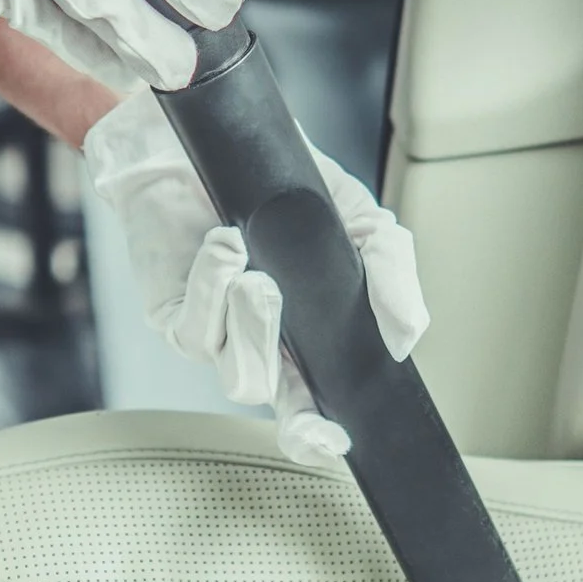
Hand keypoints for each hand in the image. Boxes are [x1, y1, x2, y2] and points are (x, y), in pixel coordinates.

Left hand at [83, 88, 427, 469]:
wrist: (209, 144)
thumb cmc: (282, 187)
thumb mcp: (359, 219)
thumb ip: (392, 270)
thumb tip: (408, 333)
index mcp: (311, 335)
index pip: (325, 399)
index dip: (330, 431)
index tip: (343, 437)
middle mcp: (265, 345)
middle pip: (284, 415)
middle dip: (302, 429)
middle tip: (312, 424)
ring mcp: (219, 334)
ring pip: (243, 377)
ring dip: (258, 329)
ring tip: (260, 276)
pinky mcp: (175, 315)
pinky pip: (199, 330)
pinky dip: (215, 287)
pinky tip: (227, 245)